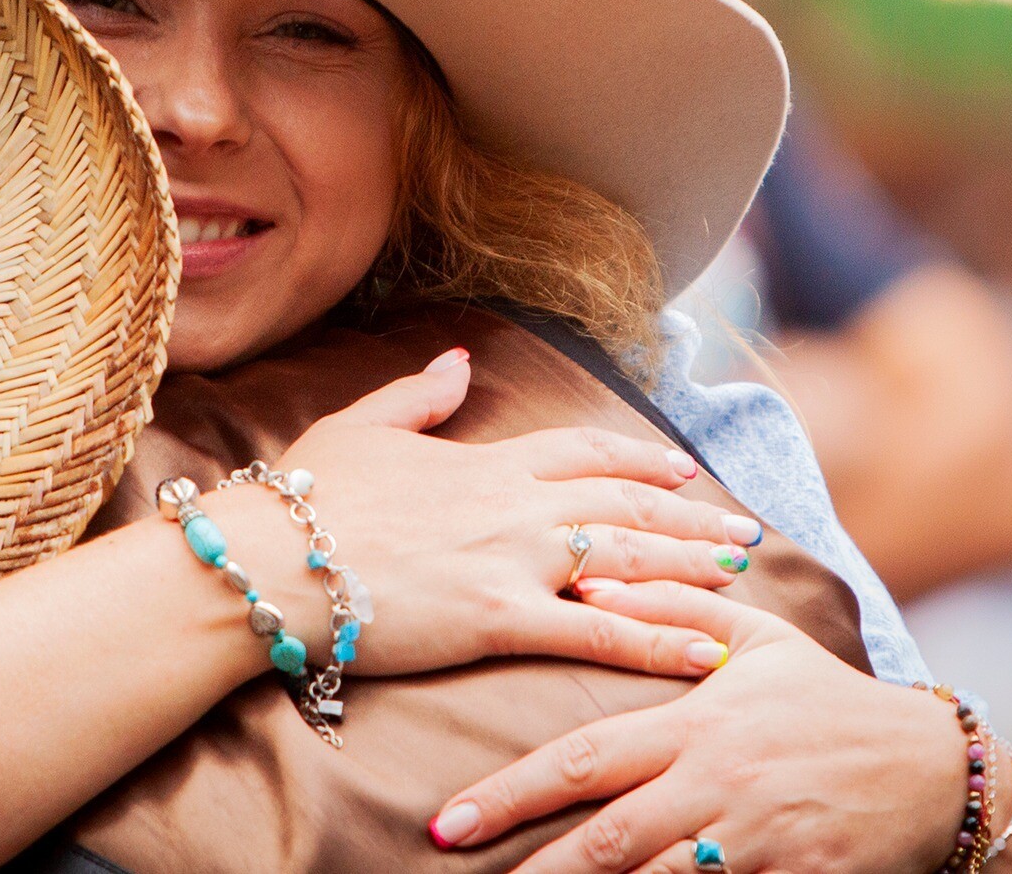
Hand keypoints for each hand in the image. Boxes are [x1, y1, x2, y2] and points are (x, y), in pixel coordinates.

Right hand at [210, 349, 759, 681]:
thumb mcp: (359, 426)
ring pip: (630, 556)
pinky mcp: (499, 618)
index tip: (680, 469)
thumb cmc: (303, 498)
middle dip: (690, 516)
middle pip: (627, 502)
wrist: (269, 557)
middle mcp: (515, 503)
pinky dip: (661, 642)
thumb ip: (418, 395)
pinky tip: (709, 653)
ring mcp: (513, 558)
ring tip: (742, 575)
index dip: (638, 459)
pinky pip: (598, 631)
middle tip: (742, 529)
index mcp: (484, 460)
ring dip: (694, 566)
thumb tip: (457, 360)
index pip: (584, 451)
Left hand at [429, 581, 965, 872]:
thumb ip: (672, 606)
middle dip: (532, 866)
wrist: (935, 769)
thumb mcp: (758, 638)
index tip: (451, 821)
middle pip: (608, 839)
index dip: (512, 793)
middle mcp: (718, 787)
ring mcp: (756, 844)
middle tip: (462, 871)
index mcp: (697, 725)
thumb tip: (591, 579)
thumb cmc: (827, 698)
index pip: (586, 759)